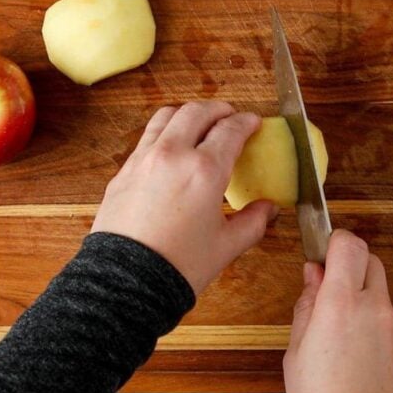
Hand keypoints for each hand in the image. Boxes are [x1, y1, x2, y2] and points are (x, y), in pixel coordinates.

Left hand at [91, 100, 277, 294]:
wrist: (126, 283)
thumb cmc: (179, 266)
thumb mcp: (226, 246)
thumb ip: (253, 222)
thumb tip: (268, 209)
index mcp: (205, 170)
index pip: (231, 129)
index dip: (247, 122)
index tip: (254, 123)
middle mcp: (173, 155)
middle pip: (197, 112)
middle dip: (218, 109)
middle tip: (230, 116)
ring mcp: (144, 159)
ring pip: (166, 116)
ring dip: (188, 114)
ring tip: (199, 124)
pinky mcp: (124, 171)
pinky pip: (147, 137)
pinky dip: (164, 132)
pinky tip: (172, 148)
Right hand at [283, 230, 392, 392]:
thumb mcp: (297, 352)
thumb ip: (308, 305)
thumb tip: (314, 275)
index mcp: (341, 305)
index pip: (349, 245)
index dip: (337, 242)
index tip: (327, 252)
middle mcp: (376, 310)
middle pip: (372, 263)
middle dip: (353, 270)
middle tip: (334, 296)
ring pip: (383, 300)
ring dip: (367, 308)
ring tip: (347, 348)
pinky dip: (381, 337)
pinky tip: (366, 365)